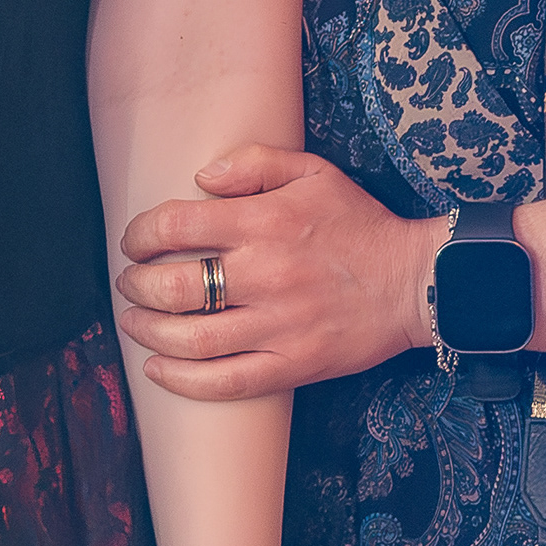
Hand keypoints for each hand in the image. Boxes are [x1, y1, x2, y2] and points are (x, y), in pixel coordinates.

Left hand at [117, 145, 431, 396]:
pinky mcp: (291, 365)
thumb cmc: (361, 224)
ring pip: (191, 340)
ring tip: (134, 321)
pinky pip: (225, 383)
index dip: (141, 234)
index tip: (134, 241)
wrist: (415, 281)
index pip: (177, 226)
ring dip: (148, 332)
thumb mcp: (315, 172)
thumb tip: (201, 177)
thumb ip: (255, 163)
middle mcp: (267, 275)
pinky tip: (157, 370)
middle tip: (129, 282)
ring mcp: (278, 326)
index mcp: (266, 222)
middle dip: (136, 285)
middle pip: (174, 287)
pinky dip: (181, 381)